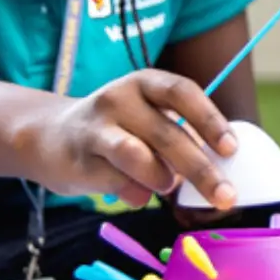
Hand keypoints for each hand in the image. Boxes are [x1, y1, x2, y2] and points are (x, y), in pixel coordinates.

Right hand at [32, 70, 240, 209]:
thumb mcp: (147, 118)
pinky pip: (117, 183)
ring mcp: (95, 128)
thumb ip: (179, 136)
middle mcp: (118, 98)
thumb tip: (218, 168)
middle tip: (225, 197)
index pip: (182, 92)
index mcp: (144, 82)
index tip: (231, 149)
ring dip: (161, 178)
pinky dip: (136, 195)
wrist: (49, 137)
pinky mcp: (78, 160)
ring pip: (137, 156)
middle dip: (201, 169)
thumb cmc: (116, 130)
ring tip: (165, 185)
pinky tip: (135, 193)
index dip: (209, 120)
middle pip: (167, 133)